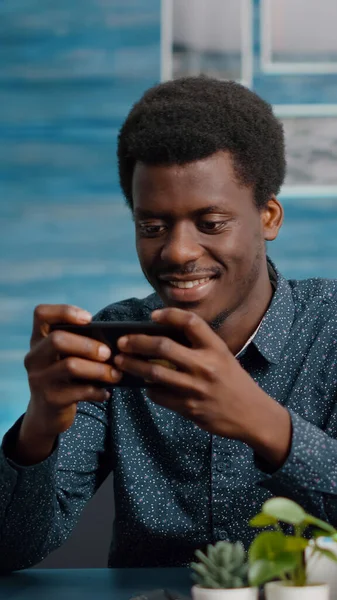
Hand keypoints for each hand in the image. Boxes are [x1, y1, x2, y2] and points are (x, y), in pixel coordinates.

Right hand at [23, 304, 121, 441]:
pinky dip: (97, 391)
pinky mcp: (50, 399)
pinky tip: (106, 393)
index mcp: (38, 340)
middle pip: (57, 340)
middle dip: (88, 345)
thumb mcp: (63, 357)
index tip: (89, 319)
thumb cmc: (63, 377)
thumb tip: (113, 341)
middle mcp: (34, 357)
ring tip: (115, 374)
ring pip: (70, 366)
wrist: (46, 414)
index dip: (64, 311)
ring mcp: (39, 379)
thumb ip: (78, 345)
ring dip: (98, 369)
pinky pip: (78, 392)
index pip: (41, 314)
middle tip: (108, 353)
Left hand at [115, 308, 290, 465]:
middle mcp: (206, 365)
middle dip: (137, 342)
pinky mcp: (189, 408)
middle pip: (163, 346)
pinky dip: (148, 389)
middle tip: (122, 342)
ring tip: (120, 362)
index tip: (152, 316)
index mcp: (216, 348)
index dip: (169, 315)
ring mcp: (196, 388)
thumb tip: (160, 338)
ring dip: (133, 366)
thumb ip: (198, 348)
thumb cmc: (233, 382)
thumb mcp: (223, 358)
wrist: (252, 414)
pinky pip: (159, 396)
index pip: (190, 322)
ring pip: (154, 373)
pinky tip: (144, 385)